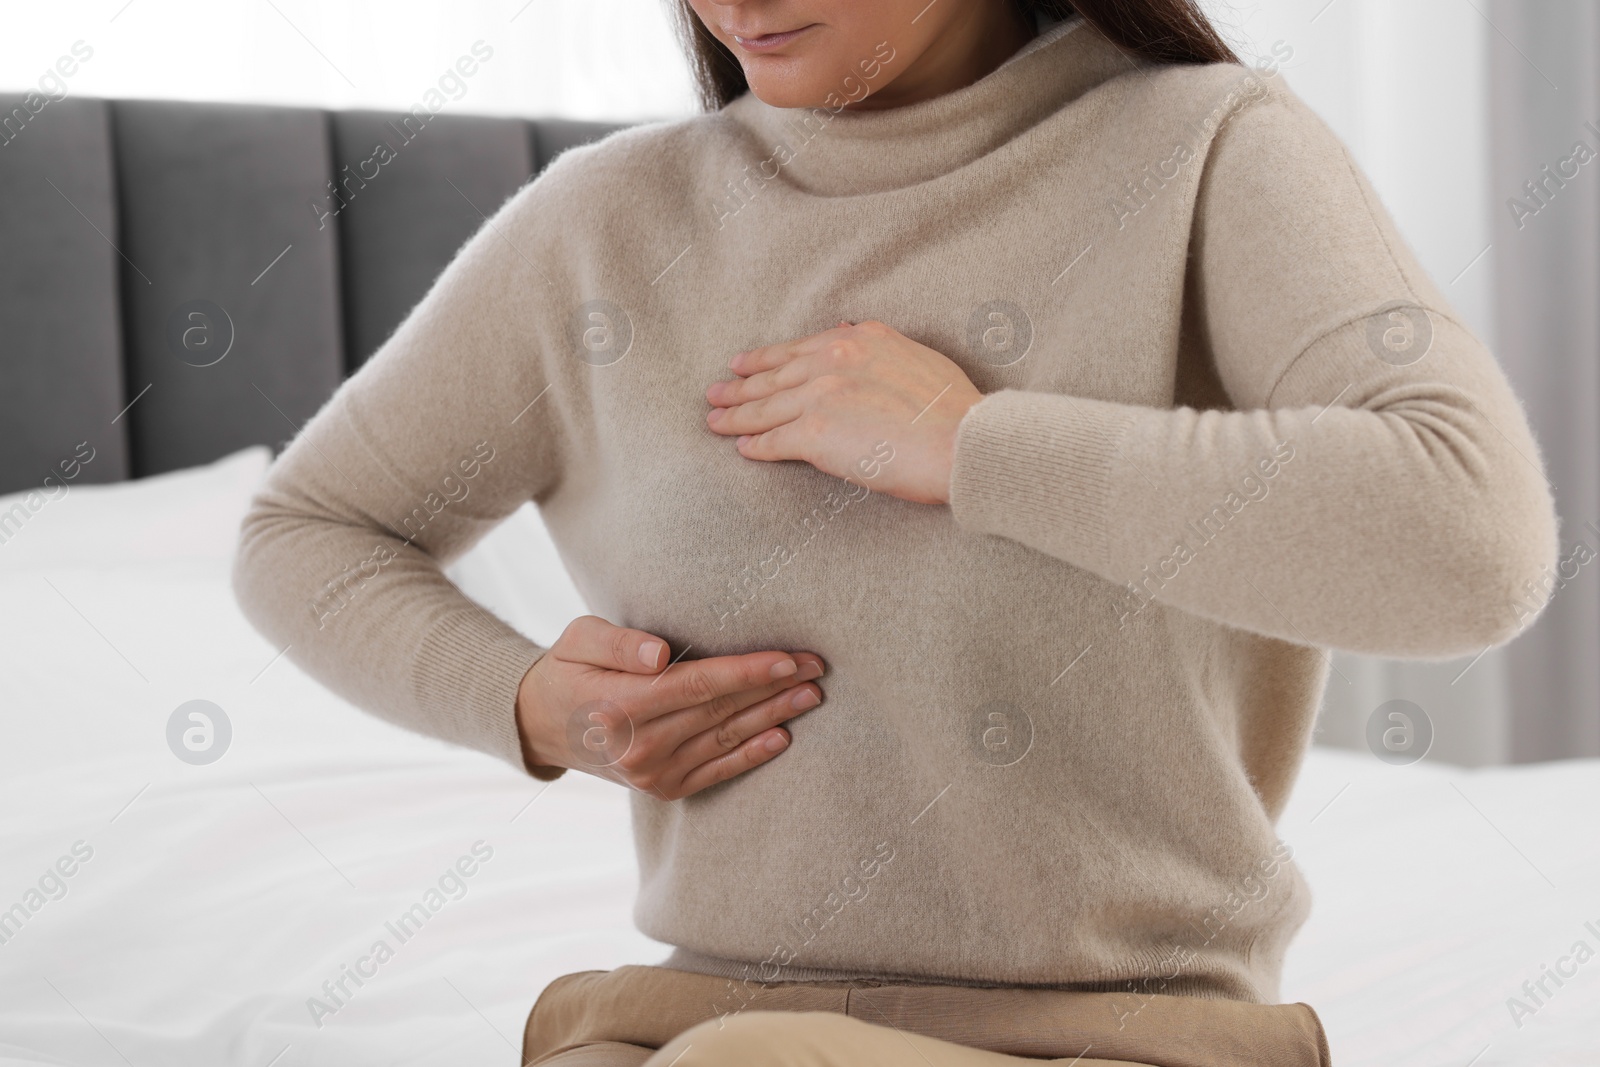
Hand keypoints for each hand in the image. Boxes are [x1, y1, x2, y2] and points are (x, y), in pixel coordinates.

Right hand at [514, 615, 824, 798]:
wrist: (541, 725)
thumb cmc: (568, 669)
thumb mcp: (579, 639)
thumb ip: (619, 643)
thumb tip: (660, 653)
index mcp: (620, 707)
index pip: (699, 685)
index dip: (749, 673)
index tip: (790, 659)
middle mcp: (638, 747)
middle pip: (721, 712)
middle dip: (774, 689)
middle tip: (819, 667)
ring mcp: (652, 774)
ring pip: (725, 740)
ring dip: (774, 718)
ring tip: (812, 696)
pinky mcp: (663, 789)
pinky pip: (717, 772)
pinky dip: (752, 755)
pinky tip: (784, 736)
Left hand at [704, 319, 982, 504]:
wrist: (960, 440)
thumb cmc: (953, 408)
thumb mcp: (916, 355)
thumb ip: (880, 345)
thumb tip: (852, 329)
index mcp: (860, 338)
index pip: (798, 348)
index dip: (766, 358)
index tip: (744, 364)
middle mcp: (833, 359)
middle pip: (773, 375)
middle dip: (739, 385)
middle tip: (715, 392)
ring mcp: (820, 395)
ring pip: (765, 407)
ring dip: (736, 416)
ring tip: (715, 421)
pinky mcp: (814, 432)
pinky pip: (773, 440)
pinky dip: (755, 446)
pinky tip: (743, 449)